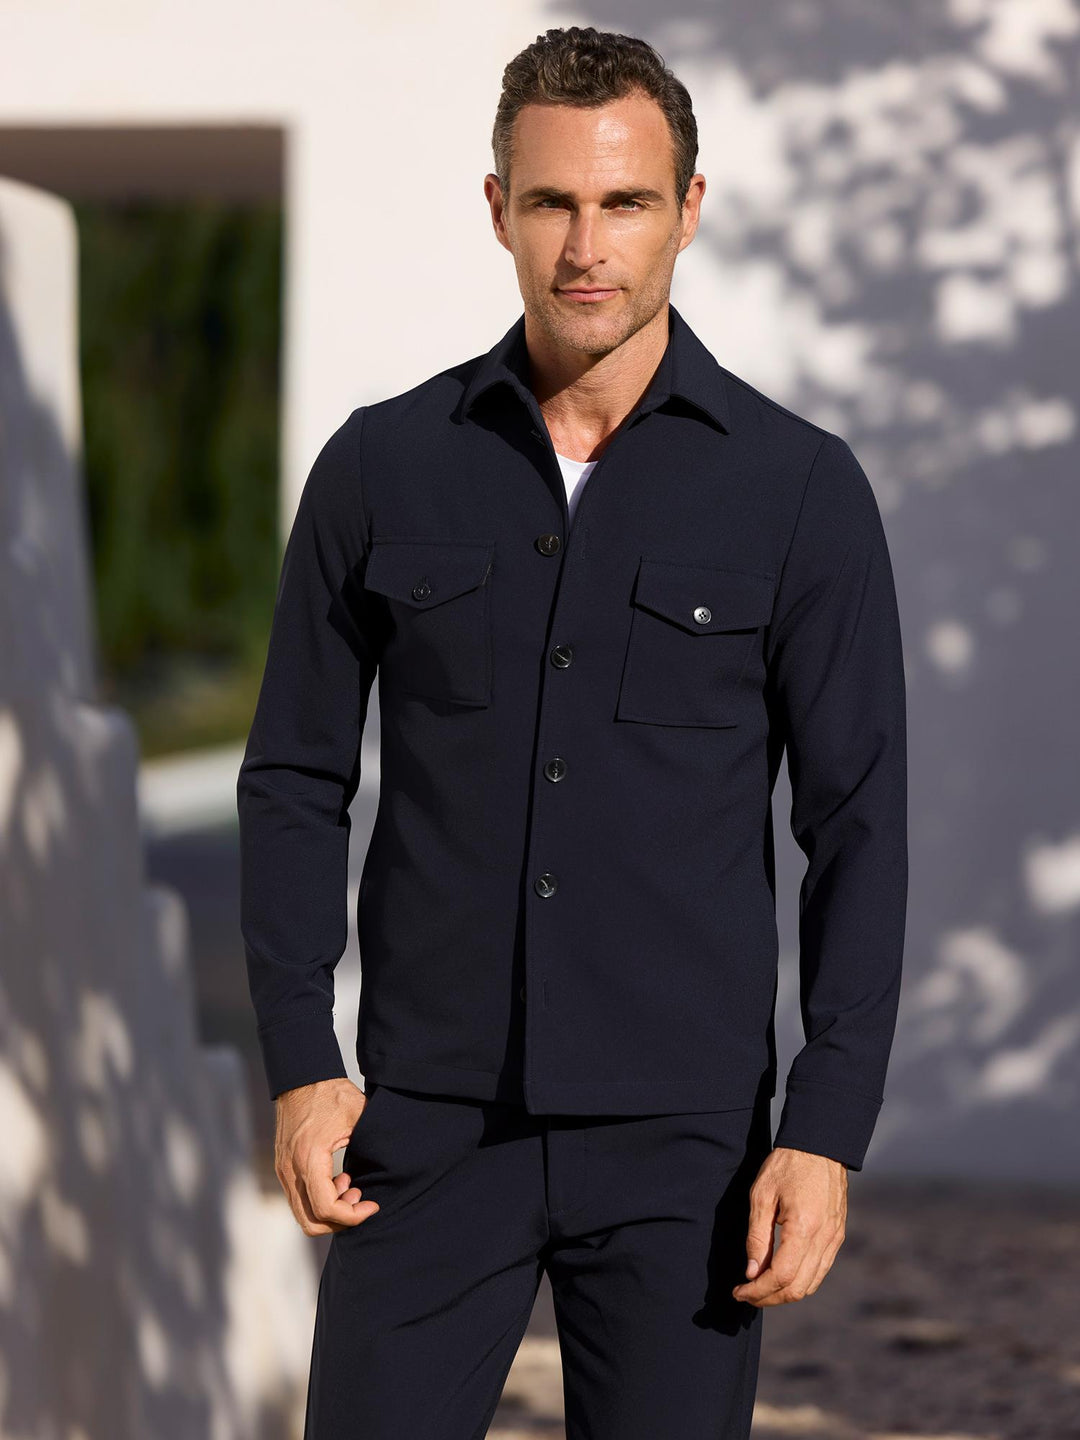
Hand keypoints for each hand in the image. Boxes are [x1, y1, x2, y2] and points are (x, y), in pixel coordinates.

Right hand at [273, 1077, 381, 1234]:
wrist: (301, 1078)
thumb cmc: (330, 1093)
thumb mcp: (358, 1116)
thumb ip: (371, 1145)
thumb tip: (391, 1169)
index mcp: (309, 1158)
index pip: (327, 1208)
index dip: (353, 1216)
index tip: (372, 1205)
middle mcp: (291, 1169)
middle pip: (311, 1221)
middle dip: (340, 1220)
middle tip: (360, 1199)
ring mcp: (283, 1170)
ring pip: (302, 1214)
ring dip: (329, 1210)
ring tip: (351, 1187)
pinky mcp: (283, 1167)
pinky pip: (298, 1199)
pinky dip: (318, 1200)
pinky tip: (338, 1180)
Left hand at [732, 1145, 846, 1306]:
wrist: (820, 1146)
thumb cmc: (786, 1165)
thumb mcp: (761, 1195)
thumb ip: (757, 1236)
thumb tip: (751, 1272)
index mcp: (804, 1228)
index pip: (781, 1276)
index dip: (758, 1290)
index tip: (738, 1291)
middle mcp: (824, 1238)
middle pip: (798, 1288)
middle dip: (769, 1298)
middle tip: (746, 1294)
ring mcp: (834, 1239)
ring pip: (811, 1284)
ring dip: (784, 1293)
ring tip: (760, 1287)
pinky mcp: (837, 1236)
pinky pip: (820, 1270)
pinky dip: (800, 1281)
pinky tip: (780, 1274)